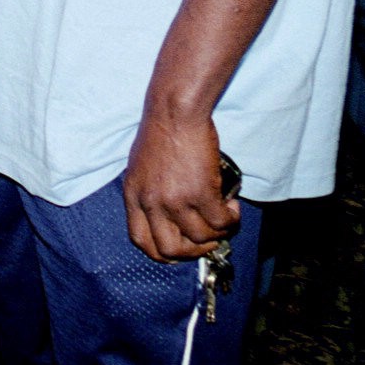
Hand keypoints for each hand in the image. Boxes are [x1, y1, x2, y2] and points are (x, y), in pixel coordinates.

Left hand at [123, 113, 237, 261]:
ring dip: (217, 233)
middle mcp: (150, 202)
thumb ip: (149, 193)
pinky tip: (231, 205)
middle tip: (207, 239)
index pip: (141, 240)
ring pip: (200, 239)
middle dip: (192, 251)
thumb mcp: (141, 167)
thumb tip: (169, 218)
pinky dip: (230, 219)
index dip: (163, 252)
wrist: (175, 112)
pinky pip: (220, 222)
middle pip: (169, 250)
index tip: (180, 249)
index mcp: (133, 195)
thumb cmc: (161, 133)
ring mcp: (174, 199)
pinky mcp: (200, 192)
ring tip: (224, 217)